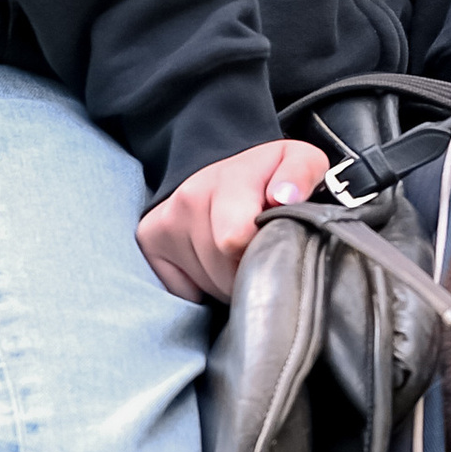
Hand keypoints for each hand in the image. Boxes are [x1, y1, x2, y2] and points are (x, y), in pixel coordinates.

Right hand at [137, 136, 329, 302]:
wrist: (227, 170)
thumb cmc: (269, 176)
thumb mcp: (300, 162)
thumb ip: (301, 173)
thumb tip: (283, 196)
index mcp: (228, 181)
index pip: (235, 242)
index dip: (261, 257)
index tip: (274, 248)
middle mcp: (189, 198)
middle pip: (222, 270)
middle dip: (246, 274)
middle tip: (258, 254)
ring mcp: (165, 219)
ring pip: (205, 283)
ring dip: (226, 281)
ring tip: (238, 257)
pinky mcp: (149, 238)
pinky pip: (181, 290)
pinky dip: (200, 288)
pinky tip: (212, 263)